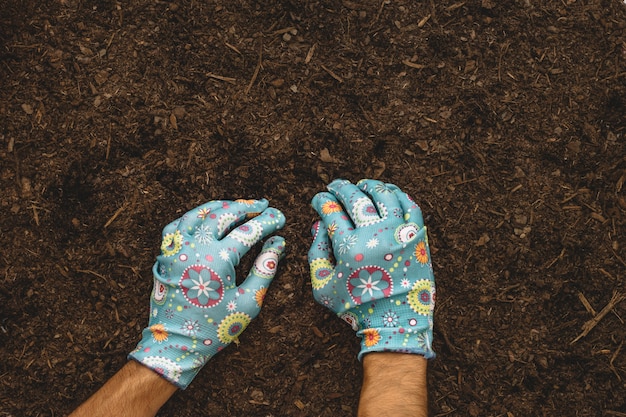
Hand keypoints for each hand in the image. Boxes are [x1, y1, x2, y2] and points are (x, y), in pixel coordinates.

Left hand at [129, 199, 285, 388]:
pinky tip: (204, 217)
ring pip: (198, 215)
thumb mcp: (248, 302)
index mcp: (217, 260)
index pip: (248, 231)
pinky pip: (177, 226)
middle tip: (263, 205)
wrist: (175, 345)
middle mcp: (195, 248)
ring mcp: (176, 249)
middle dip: (246, 208)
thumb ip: (264, 270)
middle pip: (223, 215)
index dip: (267, 222)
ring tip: (237, 205)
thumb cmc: (214, 328)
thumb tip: (278, 244)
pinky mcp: (165, 256)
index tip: (280, 217)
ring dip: (220, 206)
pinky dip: (193, 216)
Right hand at [308, 179, 434, 359]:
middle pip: (355, 199)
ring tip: (362, 185)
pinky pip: (410, 206)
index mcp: (348, 248)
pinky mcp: (417, 237)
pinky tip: (388, 193)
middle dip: (341, 188)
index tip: (319, 199)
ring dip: (370, 186)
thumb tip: (317, 226)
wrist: (395, 323)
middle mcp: (374, 236)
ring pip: (384, 196)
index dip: (322, 201)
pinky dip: (398, 194)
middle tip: (335, 186)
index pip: (331, 212)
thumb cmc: (355, 307)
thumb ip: (315, 255)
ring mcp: (399, 234)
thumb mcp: (322, 288)